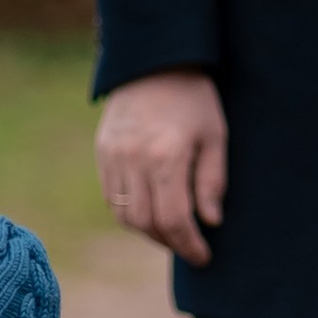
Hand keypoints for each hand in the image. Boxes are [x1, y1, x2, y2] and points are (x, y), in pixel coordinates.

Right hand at [95, 70, 227, 266]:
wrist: (153, 60)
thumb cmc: (194, 97)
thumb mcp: (215, 135)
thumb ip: (212, 181)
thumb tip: (210, 222)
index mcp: (166, 156)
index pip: (173, 220)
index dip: (189, 245)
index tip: (203, 257)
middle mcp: (133, 160)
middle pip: (146, 224)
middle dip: (170, 242)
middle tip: (189, 246)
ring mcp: (113, 156)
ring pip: (124, 215)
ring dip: (148, 231)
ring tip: (171, 231)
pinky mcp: (102, 152)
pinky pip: (112, 197)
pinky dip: (130, 213)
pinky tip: (150, 210)